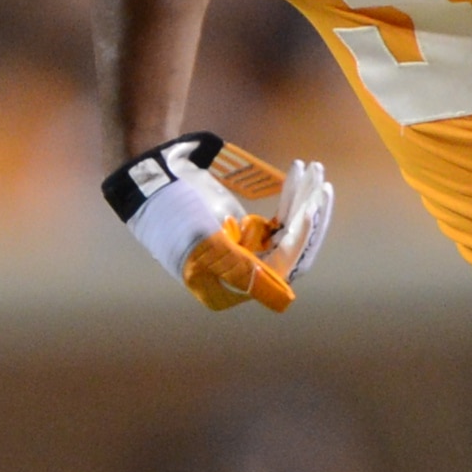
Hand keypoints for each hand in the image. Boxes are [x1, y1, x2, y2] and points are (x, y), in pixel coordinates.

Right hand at [104, 131, 331, 312]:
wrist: (151, 179)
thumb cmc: (173, 211)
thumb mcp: (206, 241)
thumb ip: (243, 270)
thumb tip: (284, 302)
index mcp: (228, 286)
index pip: (278, 265)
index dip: (298, 237)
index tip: (310, 205)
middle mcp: (241, 275)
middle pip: (291, 248)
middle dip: (308, 211)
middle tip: (320, 178)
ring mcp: (247, 252)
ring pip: (290, 231)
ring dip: (303, 199)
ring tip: (315, 169)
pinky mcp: (249, 232)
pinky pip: (281, 220)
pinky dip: (291, 197)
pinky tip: (299, 173)